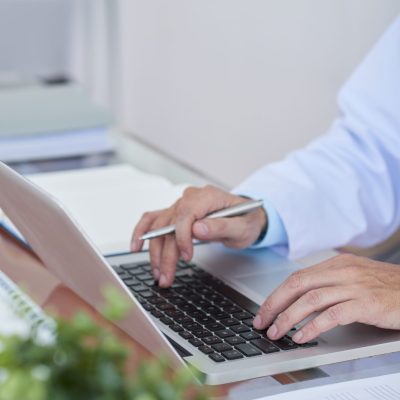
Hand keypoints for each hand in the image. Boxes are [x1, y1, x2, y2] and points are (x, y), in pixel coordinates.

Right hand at [131, 185, 266, 286]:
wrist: (246, 216)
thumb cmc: (247, 220)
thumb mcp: (242, 227)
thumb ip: (221, 226)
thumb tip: (197, 229)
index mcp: (207, 196)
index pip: (185, 215)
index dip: (182, 238)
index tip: (186, 257)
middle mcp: (190, 198)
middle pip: (169, 224)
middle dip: (165, 254)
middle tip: (166, 277)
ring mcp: (181, 204)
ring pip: (158, 226)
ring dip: (154, 251)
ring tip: (157, 273)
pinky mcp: (175, 213)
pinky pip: (153, 219)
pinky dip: (142, 232)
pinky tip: (136, 246)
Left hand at [253, 254, 399, 342]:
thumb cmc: (386, 287)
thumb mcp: (354, 278)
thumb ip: (329, 283)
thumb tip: (301, 299)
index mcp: (335, 264)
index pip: (296, 277)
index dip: (276, 295)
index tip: (265, 310)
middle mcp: (341, 272)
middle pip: (297, 285)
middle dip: (275, 304)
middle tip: (262, 321)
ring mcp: (354, 286)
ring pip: (310, 299)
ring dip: (289, 317)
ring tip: (277, 332)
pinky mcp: (366, 303)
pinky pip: (332, 315)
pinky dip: (313, 326)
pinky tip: (302, 336)